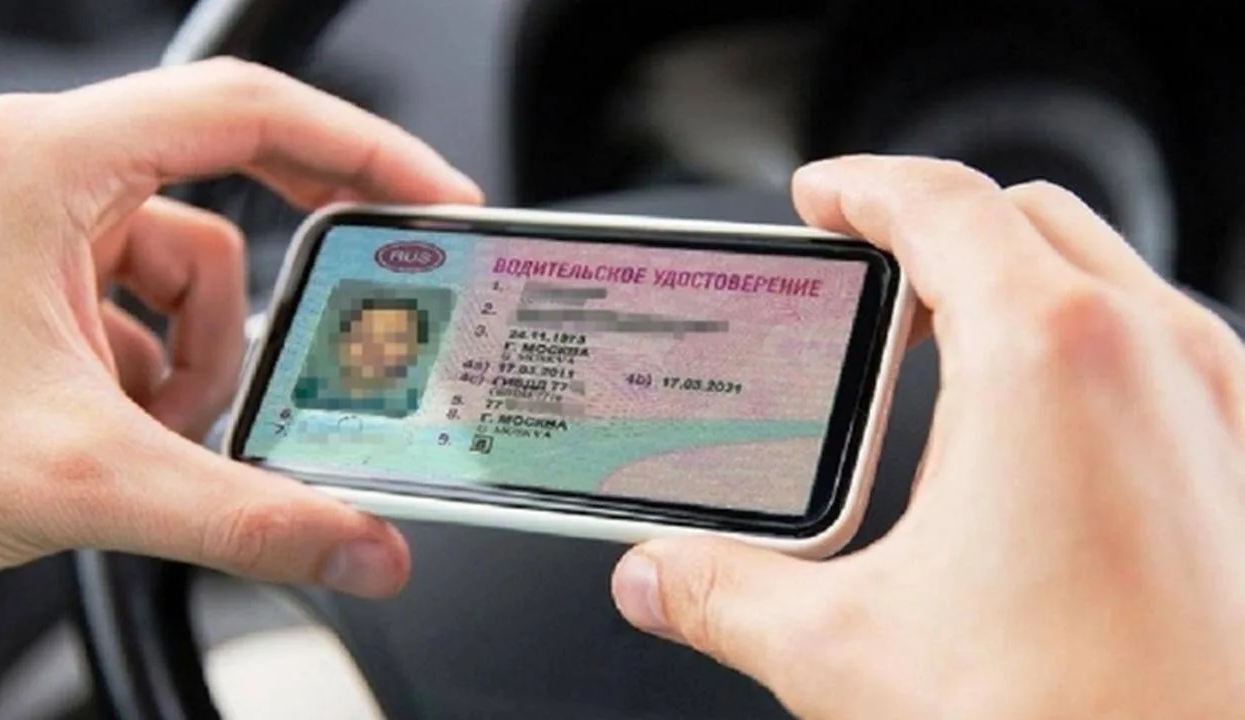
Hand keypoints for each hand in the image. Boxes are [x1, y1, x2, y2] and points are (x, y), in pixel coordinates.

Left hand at [0, 58, 481, 596]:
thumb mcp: (83, 476)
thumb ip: (247, 520)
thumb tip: (363, 549)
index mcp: (48, 166)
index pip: (247, 112)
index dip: (363, 149)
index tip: (434, 200)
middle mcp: (39, 170)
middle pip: (229, 183)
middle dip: (282, 277)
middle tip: (360, 307)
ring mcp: (30, 219)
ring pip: (187, 266)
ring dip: (199, 359)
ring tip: (155, 430)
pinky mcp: (27, 270)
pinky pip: (140, 303)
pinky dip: (155, 370)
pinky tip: (116, 426)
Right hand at [611, 156, 1244, 716]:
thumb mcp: (848, 650)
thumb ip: (727, 592)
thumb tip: (653, 576)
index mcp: (1048, 358)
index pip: (941, 203)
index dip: (863, 187)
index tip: (820, 198)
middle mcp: (1154, 353)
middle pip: (1024, 220)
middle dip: (933, 229)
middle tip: (861, 282)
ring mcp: (1221, 403)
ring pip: (1103, 276)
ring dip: (1014, 283)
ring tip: (937, 351)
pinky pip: (1159, 348)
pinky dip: (1084, 345)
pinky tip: (1033, 435)